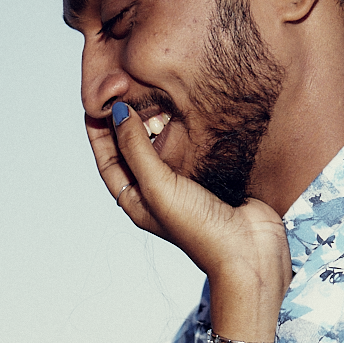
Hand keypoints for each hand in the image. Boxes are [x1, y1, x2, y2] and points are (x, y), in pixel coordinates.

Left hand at [88, 105, 289, 319]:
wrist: (248, 252)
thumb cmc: (199, 228)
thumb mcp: (158, 186)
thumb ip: (136, 149)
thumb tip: (118, 113)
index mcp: (136, 201)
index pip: (109, 162)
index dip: (99, 134)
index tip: (96, 103)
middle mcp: (155, 194)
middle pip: (131, 153)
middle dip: (124, 125)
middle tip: (123, 91)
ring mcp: (182, 186)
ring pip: (160, 148)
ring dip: (153, 123)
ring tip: (150, 94)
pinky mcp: (208, 178)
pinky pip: (188, 148)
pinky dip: (182, 129)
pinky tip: (184, 110)